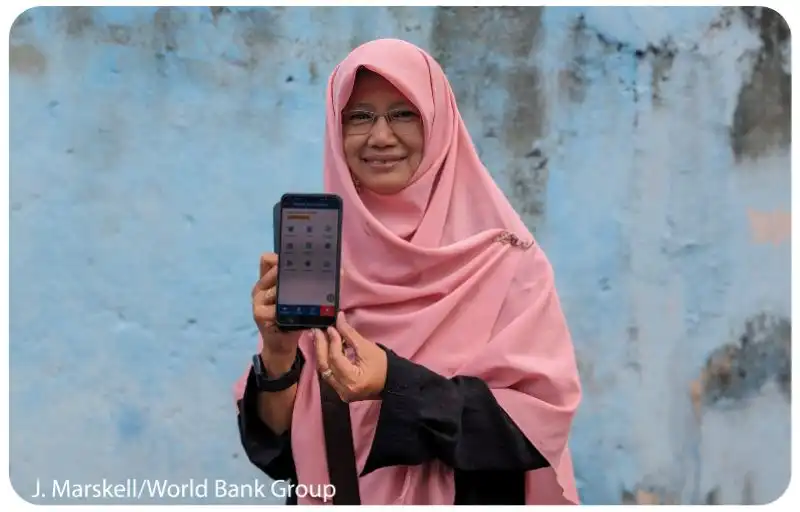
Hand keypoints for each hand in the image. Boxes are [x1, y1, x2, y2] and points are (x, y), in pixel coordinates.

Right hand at [251, 253, 302, 371]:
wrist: (281, 344)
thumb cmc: (292, 319)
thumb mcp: (299, 299)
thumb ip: (310, 284)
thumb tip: (340, 271)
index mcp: (267, 281)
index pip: (267, 259)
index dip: (281, 258)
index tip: (300, 262)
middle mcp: (259, 288)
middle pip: (275, 271)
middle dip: (294, 275)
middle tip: (311, 280)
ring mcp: (257, 301)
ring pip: (278, 289)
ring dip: (294, 294)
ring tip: (308, 300)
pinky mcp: (259, 314)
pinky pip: (276, 308)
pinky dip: (290, 311)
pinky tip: (299, 315)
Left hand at [313, 312, 387, 402]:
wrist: (392, 382)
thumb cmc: (382, 365)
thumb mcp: (366, 347)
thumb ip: (349, 334)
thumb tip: (338, 318)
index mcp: (353, 380)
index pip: (336, 358)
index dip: (332, 341)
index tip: (330, 328)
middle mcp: (343, 389)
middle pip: (325, 366)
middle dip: (320, 346)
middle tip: (317, 331)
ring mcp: (341, 393)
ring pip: (324, 370)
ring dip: (321, 353)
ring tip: (318, 337)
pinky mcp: (340, 391)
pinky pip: (329, 374)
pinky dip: (327, 361)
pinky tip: (325, 349)